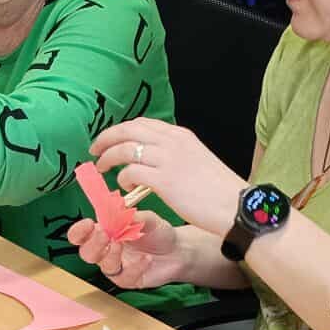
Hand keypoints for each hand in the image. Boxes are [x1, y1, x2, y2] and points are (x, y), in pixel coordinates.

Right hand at [68, 211, 185, 289]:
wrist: (179, 250)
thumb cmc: (158, 233)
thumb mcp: (147, 218)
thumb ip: (131, 216)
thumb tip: (117, 213)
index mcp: (105, 232)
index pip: (81, 235)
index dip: (79, 231)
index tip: (88, 223)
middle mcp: (107, 251)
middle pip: (87, 253)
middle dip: (94, 244)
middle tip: (105, 234)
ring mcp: (117, 267)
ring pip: (104, 267)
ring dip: (111, 255)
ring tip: (122, 244)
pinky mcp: (129, 280)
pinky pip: (125, 277)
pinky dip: (135, 267)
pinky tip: (147, 259)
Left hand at [92, 118, 246, 234]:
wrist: (234, 205)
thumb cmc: (217, 190)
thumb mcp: (196, 160)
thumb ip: (174, 156)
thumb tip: (153, 163)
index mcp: (180, 135)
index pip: (142, 124)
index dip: (120, 131)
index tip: (109, 140)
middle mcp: (172, 141)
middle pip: (127, 130)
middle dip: (106, 138)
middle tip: (94, 151)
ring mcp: (167, 159)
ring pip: (124, 149)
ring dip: (108, 158)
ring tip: (103, 169)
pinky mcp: (164, 180)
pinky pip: (130, 172)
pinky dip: (122, 179)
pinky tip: (125, 189)